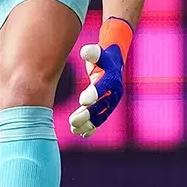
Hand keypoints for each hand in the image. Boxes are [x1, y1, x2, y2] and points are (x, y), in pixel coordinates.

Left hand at [69, 18, 130, 137]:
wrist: (112, 63)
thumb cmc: (102, 56)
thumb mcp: (98, 52)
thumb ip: (93, 52)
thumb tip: (85, 52)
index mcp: (112, 79)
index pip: (103, 88)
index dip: (94, 94)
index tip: (82, 101)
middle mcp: (114, 93)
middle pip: (101, 106)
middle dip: (87, 115)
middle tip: (72, 121)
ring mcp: (111, 102)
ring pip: (100, 116)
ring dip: (87, 124)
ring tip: (73, 129)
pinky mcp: (106, 108)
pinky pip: (99, 119)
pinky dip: (91, 127)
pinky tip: (82, 134)